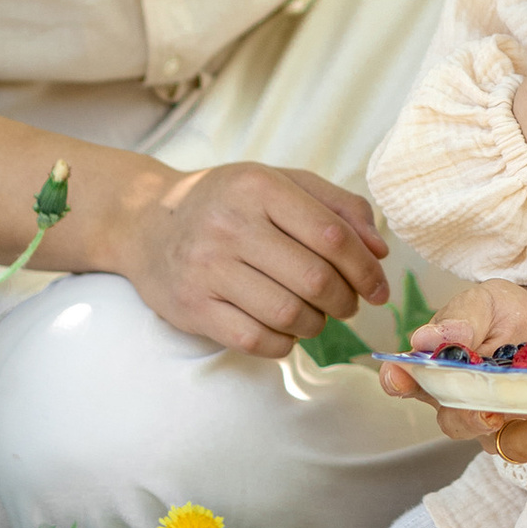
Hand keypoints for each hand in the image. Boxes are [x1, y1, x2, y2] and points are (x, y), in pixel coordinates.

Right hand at [102, 161, 387, 356]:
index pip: (332, 235)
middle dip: (346, 300)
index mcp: (258, 188)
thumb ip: (337, 207)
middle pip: (315, 279)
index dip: (366, 269)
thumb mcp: (280, 183)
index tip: (378, 288)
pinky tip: (287, 331)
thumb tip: (380, 251)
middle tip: (348, 304)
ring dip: (317, 324)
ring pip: (289, 314)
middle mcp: (230, 226)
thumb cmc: (228, 203)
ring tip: (317, 316)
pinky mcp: (192, 308)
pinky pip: (256, 341)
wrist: (145, 222)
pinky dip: (285, 343)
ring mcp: (207, 269)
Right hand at [381, 281, 526, 440]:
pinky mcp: (524, 432)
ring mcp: (491, 422)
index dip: (398, 382)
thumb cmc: (506, 313)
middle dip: (466, 416)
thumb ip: (463, 318)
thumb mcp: (487, 301)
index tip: (398, 375)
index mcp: (437, 367)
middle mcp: (458, 401)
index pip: (406, 380)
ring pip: (488, 441)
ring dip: (509, 435)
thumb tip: (428, 338)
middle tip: (483, 409)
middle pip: (451, 420)